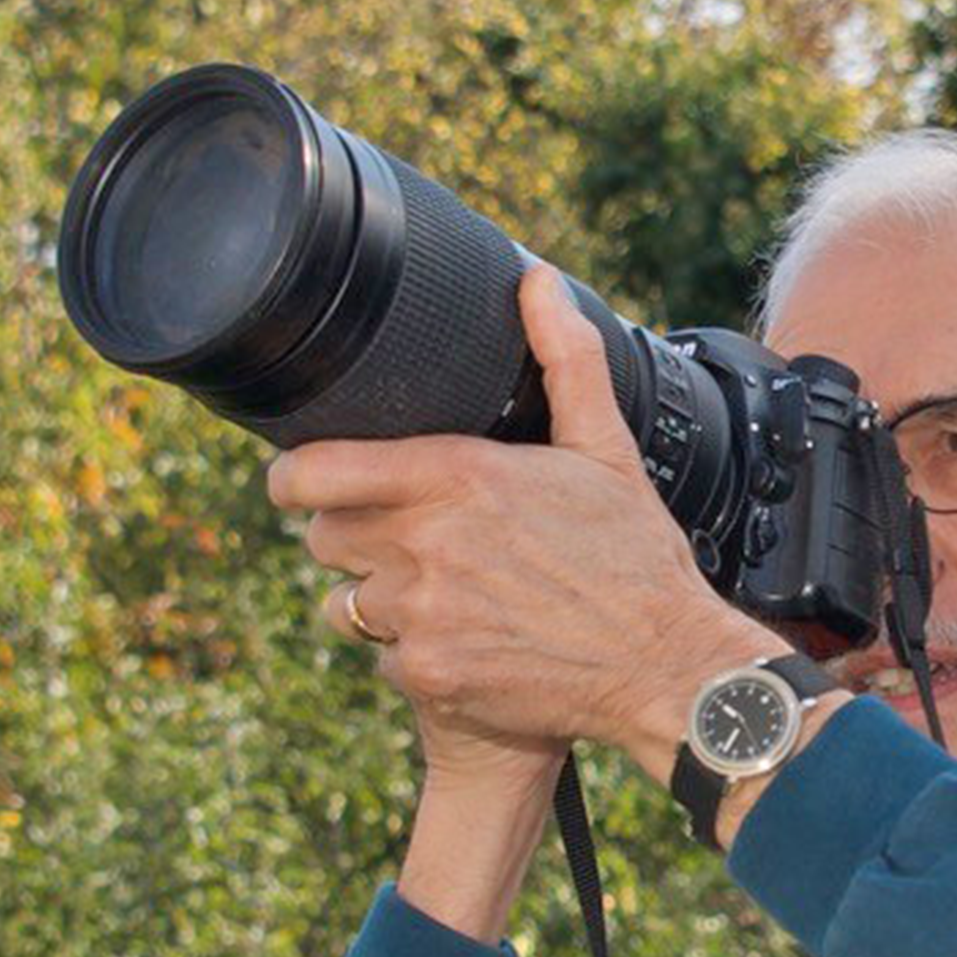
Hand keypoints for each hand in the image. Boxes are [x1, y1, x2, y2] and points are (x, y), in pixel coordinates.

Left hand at [276, 265, 781, 781]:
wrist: (665, 669)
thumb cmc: (636, 557)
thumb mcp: (606, 449)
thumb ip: (565, 359)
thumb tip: (538, 282)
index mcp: (457, 475)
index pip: (313, 472)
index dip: (291, 478)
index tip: (294, 482)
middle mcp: (426, 543)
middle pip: (323, 537)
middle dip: (352, 537)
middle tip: (403, 541)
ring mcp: (422, 614)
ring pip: (347, 604)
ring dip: (381, 601)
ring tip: (444, 596)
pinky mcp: (429, 674)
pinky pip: (384, 661)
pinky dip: (415, 657)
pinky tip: (468, 644)